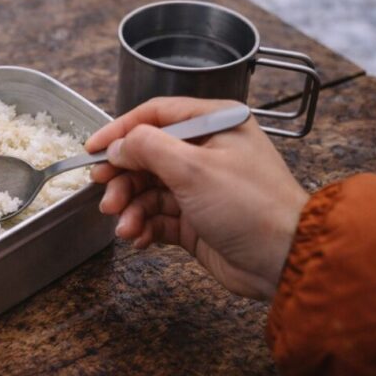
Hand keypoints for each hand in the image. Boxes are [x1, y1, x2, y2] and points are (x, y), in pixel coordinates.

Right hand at [86, 97, 308, 300]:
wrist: (284, 260)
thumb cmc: (250, 205)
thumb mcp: (194, 168)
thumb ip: (148, 148)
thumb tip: (117, 146)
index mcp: (213, 124)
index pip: (155, 115)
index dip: (120, 131)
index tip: (91, 148)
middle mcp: (205, 151)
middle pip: (146, 155)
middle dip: (122, 178)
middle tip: (104, 195)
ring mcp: (199, 187)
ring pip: (148, 189)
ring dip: (130, 207)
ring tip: (123, 226)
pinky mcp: (194, 219)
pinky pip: (157, 216)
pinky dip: (143, 226)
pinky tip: (137, 237)